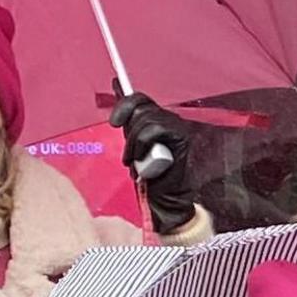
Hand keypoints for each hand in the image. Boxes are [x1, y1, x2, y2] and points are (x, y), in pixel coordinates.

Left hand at [112, 95, 198, 231]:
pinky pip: (153, 131)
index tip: (115, 111)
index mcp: (159, 120)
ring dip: (134, 143)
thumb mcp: (135, 146)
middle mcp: (170, 120)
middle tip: (128, 152)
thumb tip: (117, 96)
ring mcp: (177, 128)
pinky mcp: (181, 138)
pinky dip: (143, 145)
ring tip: (134, 160)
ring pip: (145, 118)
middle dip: (128, 128)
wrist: (167, 200)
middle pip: (141, 106)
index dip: (125, 102)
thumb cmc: (152, 176)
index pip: (141, 99)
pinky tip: (144, 160)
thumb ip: (130, 124)